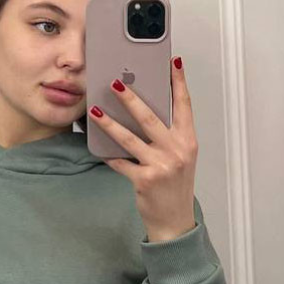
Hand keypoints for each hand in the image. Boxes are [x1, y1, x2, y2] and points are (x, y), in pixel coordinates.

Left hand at [89, 57, 199, 241]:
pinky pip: (121, 162)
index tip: (172, 62)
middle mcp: (177, 151)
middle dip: (132, 99)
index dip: (178, 82)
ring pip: (130, 138)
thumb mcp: (180, 157)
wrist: (175, 220)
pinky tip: (98, 146)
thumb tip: (144, 112)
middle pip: (151, 118)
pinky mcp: (144, 180)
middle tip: (116, 83)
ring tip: (95, 111)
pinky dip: (109, 155)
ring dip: (110, 124)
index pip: (184, 105)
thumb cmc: (175, 186)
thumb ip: (168, 136)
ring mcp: (160, 165)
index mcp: (188, 141)